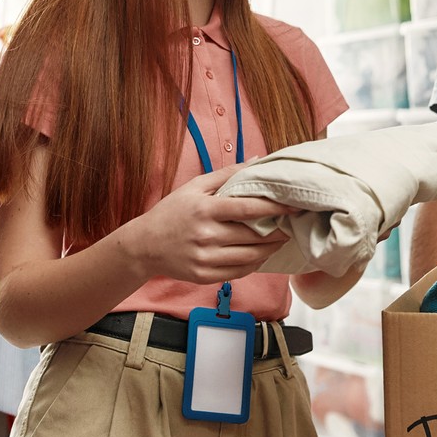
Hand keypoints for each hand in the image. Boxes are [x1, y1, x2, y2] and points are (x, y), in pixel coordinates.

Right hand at [120, 164, 297, 283]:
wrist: (144, 246)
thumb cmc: (171, 212)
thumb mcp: (194, 187)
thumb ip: (226, 174)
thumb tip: (257, 160)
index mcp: (205, 210)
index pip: (248, 209)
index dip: (274, 208)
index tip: (293, 205)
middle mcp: (206, 236)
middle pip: (254, 236)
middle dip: (278, 230)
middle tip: (292, 224)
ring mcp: (205, 259)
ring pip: (251, 257)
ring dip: (271, 248)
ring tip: (281, 239)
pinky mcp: (204, 276)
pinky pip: (240, 272)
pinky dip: (255, 263)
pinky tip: (262, 254)